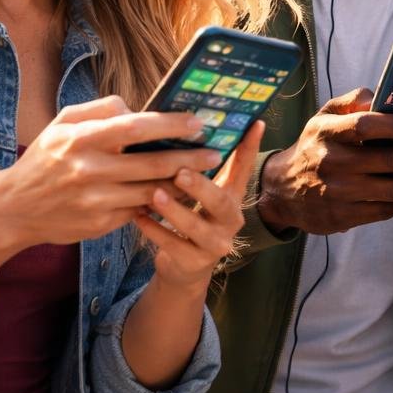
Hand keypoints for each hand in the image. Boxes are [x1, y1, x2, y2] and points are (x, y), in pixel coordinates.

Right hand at [0, 97, 224, 249]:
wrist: (14, 208)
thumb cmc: (46, 158)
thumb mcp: (63, 123)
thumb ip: (102, 110)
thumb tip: (138, 107)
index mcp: (80, 139)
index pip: (135, 128)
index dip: (170, 125)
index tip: (197, 123)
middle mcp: (87, 171)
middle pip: (151, 164)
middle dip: (189, 158)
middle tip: (215, 152)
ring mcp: (94, 201)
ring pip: (151, 192)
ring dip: (182, 183)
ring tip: (204, 173)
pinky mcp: (99, 224)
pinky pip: (139, 210)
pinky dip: (161, 201)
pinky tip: (178, 193)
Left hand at [136, 121, 265, 288]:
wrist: (184, 269)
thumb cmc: (191, 221)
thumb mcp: (202, 197)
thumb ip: (200, 171)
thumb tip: (188, 128)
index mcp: (233, 198)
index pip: (244, 169)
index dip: (250, 147)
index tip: (255, 123)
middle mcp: (230, 221)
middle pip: (221, 202)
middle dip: (200, 186)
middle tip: (180, 172)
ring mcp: (215, 244)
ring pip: (196, 227)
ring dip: (174, 210)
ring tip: (155, 194)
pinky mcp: (194, 263)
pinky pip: (173, 245)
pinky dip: (154, 230)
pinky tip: (137, 216)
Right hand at [257, 88, 392, 234]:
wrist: (283, 191)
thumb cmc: (314, 147)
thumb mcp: (324, 117)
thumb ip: (352, 101)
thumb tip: (379, 95)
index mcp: (326, 132)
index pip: (366, 125)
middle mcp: (330, 162)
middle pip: (388, 160)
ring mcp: (337, 192)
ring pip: (392, 188)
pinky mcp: (342, 217)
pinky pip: (385, 210)